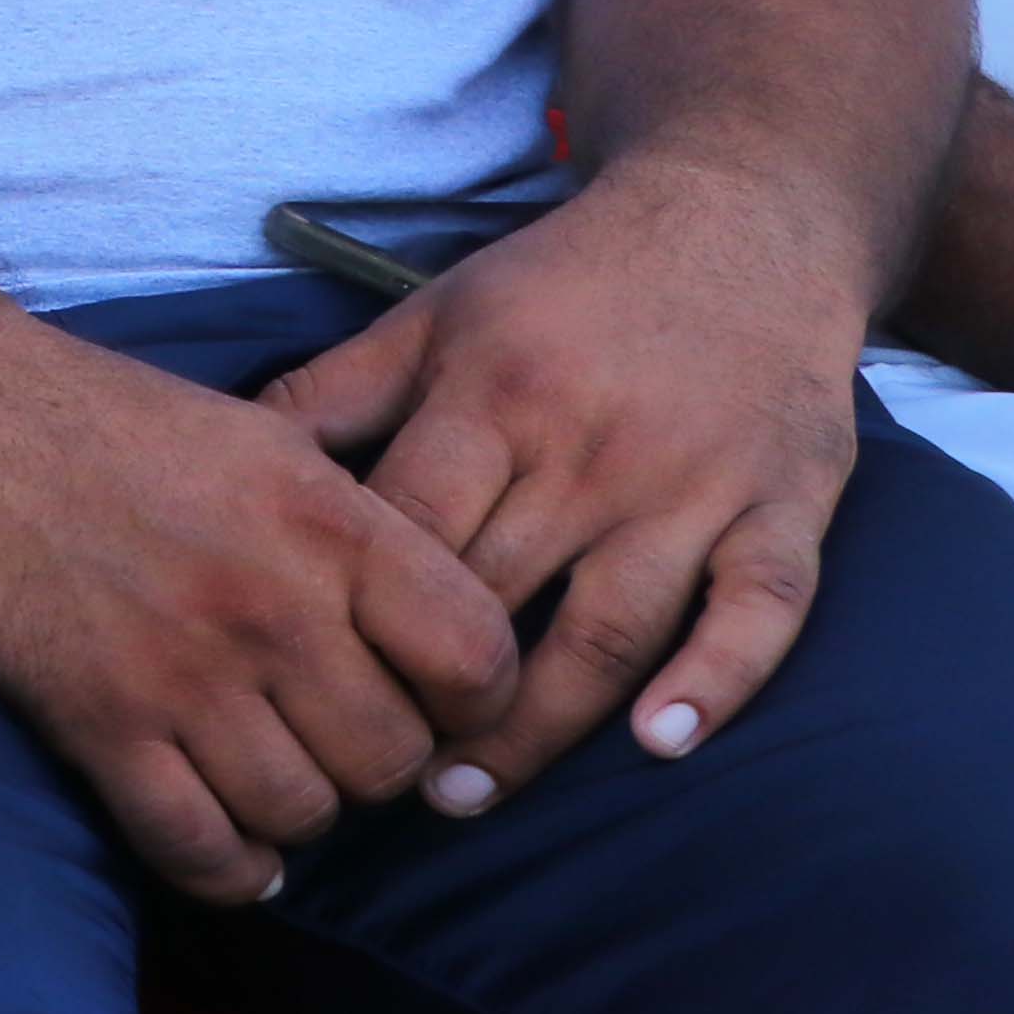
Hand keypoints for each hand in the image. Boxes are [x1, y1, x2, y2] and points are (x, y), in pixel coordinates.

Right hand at [0, 327, 517, 903]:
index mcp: (326, 521)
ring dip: (297, 810)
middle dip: (375, 762)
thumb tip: (432, 613)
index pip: (475, 656)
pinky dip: (228, 868)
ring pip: (303, 813)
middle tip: (334, 736)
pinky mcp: (96, 721)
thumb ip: (356, 523)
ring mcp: (181, 672)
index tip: (437, 696)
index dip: (475, 698)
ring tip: (272, 775)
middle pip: (391, 757)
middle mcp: (269, 605)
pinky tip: (234, 851)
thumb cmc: (108, 417)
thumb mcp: (267, 434)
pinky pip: (197, 846)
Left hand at [260, 159, 871, 814]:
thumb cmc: (564, 283)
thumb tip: (223, 454)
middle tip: (361, 780)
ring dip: (541, 726)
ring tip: (466, 795)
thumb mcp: (435, 314)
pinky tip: (660, 744)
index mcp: (494, 392)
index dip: (349, 616)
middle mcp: (593, 446)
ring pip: (613, 627)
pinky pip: (761, 609)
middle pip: (496, 595)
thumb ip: (335, 390)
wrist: (741, 217)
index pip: (407, 529)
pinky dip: (716, 681)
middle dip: (427, 696)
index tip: (298, 685)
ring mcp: (698, 483)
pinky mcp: (790, 505)